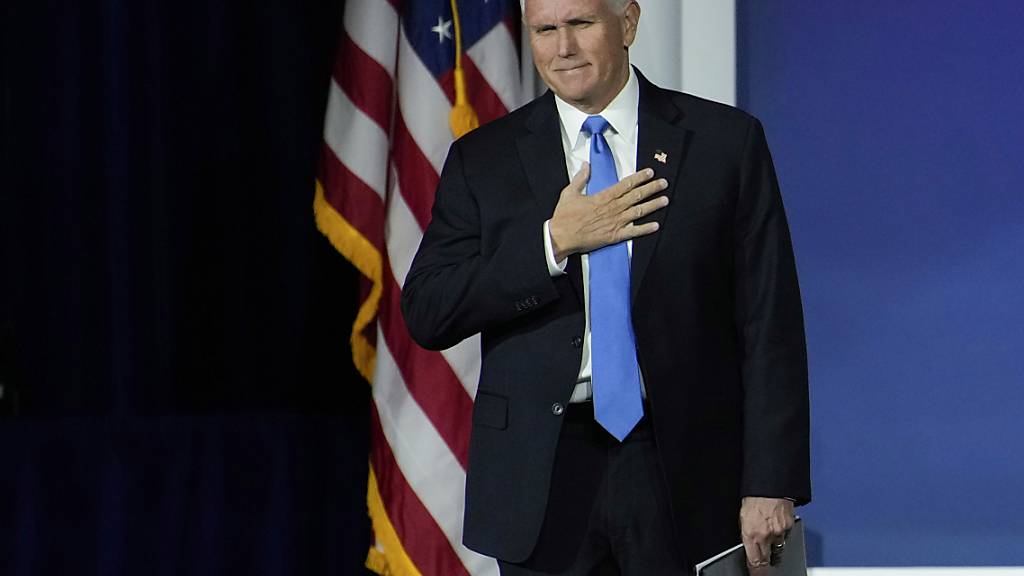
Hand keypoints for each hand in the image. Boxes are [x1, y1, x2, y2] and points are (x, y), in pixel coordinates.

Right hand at [549, 163, 668, 261]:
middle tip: (664, 183)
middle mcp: (613, 208)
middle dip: (652, 188)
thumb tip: (585, 165)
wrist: (561, 237)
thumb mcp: (569, 192)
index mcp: (603, 197)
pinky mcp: (614, 236)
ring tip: (665, 200)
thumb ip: (580, 178)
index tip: (650, 172)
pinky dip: (645, 229)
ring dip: (653, 205)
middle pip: (636, 196)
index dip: (639, 178)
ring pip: (639, 212)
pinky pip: (633, 232)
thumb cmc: (564, 216)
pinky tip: (656, 225)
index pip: (626, 184)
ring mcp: (615, 222)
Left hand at [739, 496, 793, 572]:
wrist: (770, 484)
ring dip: (773, 546)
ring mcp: (779, 531)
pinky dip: (781, 533)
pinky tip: (776, 524)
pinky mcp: (789, 525)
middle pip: (767, 558)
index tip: (756, 573)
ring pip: (778, 547)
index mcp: (751, 534)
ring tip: (769, 539)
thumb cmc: (754, 497)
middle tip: (764, 561)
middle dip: (765, 560)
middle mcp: (766, 535)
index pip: (755, 561)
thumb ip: (747, 533)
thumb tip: (749, 544)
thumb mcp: (743, 516)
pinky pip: (785, 535)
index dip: (756, 570)